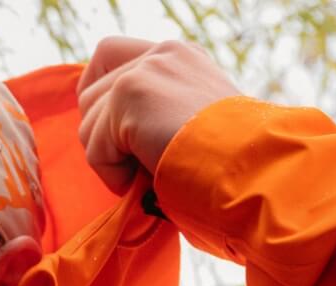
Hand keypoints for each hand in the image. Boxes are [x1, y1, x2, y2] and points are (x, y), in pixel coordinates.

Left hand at [77, 38, 239, 193]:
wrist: (248, 166)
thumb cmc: (228, 164)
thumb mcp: (194, 125)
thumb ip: (157, 113)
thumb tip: (116, 137)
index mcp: (177, 57)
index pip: (109, 55)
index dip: (97, 96)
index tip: (112, 134)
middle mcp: (160, 55)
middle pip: (89, 94)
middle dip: (101, 138)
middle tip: (135, 164)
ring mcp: (143, 71)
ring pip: (88, 126)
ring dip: (110, 162)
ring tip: (148, 171)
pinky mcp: (129, 96)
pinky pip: (95, 151)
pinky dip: (113, 177)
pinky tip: (145, 180)